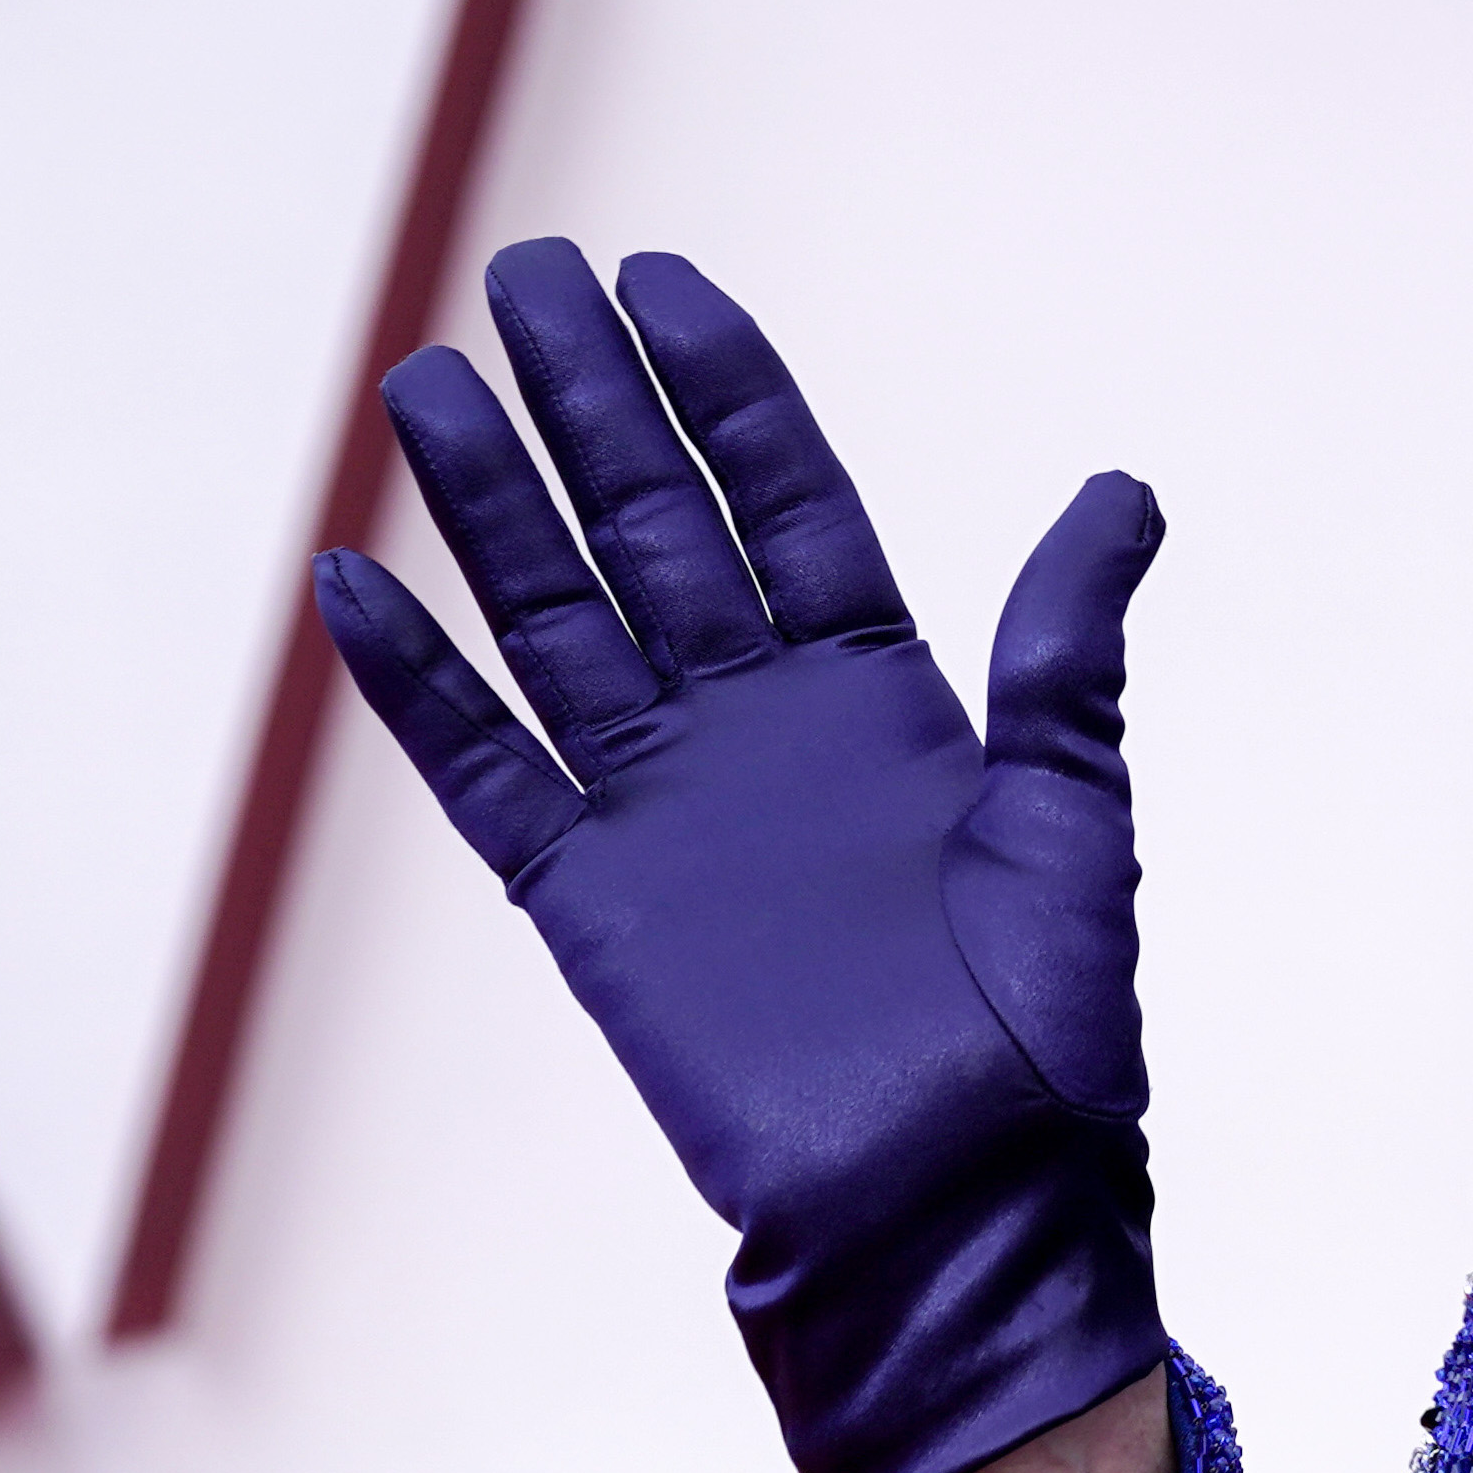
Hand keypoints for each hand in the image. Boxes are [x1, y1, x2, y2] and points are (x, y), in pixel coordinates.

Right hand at [314, 240, 1168, 1472]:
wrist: (962, 1199)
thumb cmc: (1046, 1025)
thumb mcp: (1073, 803)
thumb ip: (1066, 641)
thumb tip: (1123, 488)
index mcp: (885, 694)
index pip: (786, 499)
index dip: (727, 393)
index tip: (664, 281)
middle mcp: (761, 727)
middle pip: (655, 526)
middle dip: (590, 404)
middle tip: (521, 274)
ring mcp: (665, 805)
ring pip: (554, 615)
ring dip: (487, 503)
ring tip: (422, 382)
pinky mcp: (587, 899)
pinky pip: (481, 768)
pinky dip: (415, 682)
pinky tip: (349, 583)